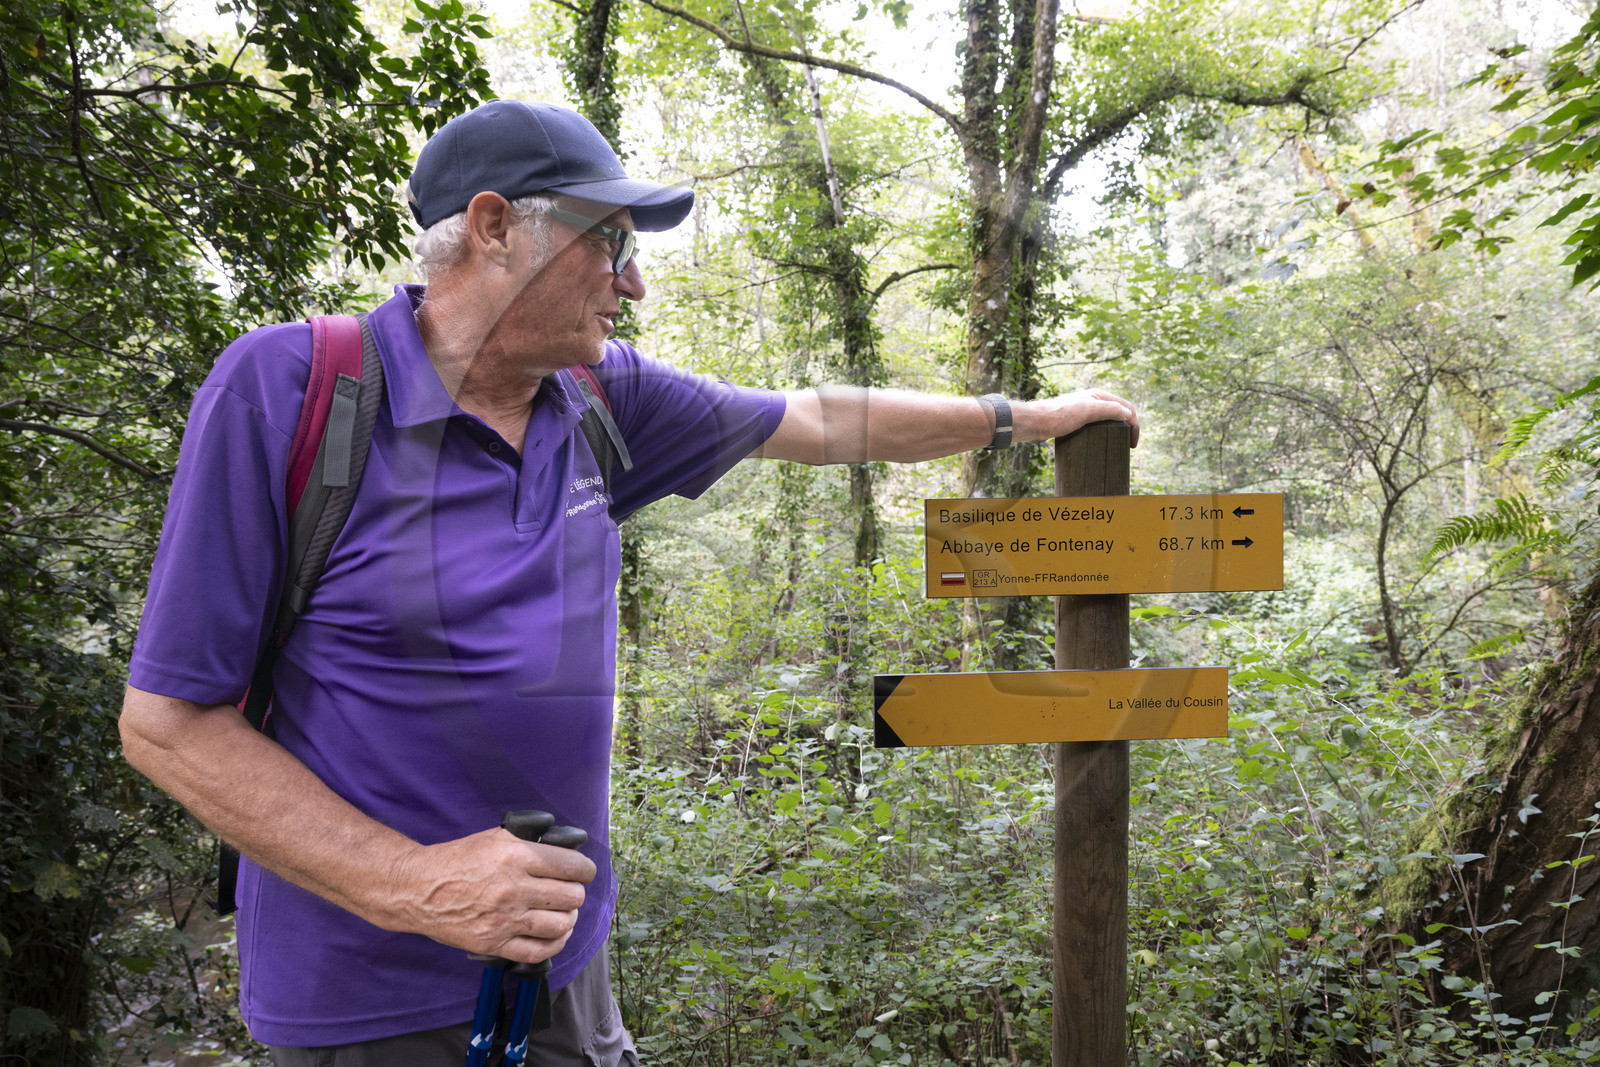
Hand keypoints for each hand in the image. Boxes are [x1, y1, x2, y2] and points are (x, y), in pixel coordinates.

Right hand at [385, 825, 596, 964]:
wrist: (418, 889)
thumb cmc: (456, 860)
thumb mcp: (495, 837)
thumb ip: (530, 841)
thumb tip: (564, 846)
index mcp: (514, 857)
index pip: (571, 866)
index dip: (585, 869)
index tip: (584, 872)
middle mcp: (512, 888)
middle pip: (571, 896)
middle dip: (576, 892)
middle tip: (569, 890)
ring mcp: (504, 919)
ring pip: (561, 924)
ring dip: (568, 917)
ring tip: (562, 912)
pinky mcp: (494, 943)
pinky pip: (539, 951)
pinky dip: (555, 944)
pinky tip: (555, 934)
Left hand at [1013, 389, 1139, 447]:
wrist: (1036, 422)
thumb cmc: (1060, 416)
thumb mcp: (1088, 411)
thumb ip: (1109, 409)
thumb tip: (1128, 414)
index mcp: (1099, 396)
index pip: (1126, 407)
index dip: (1134, 424)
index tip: (1132, 444)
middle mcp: (1093, 401)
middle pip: (1118, 413)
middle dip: (1127, 427)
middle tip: (1127, 446)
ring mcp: (1084, 411)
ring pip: (1106, 421)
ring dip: (1115, 431)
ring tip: (1116, 446)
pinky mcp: (1075, 421)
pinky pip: (1095, 427)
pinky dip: (1102, 434)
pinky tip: (1099, 444)